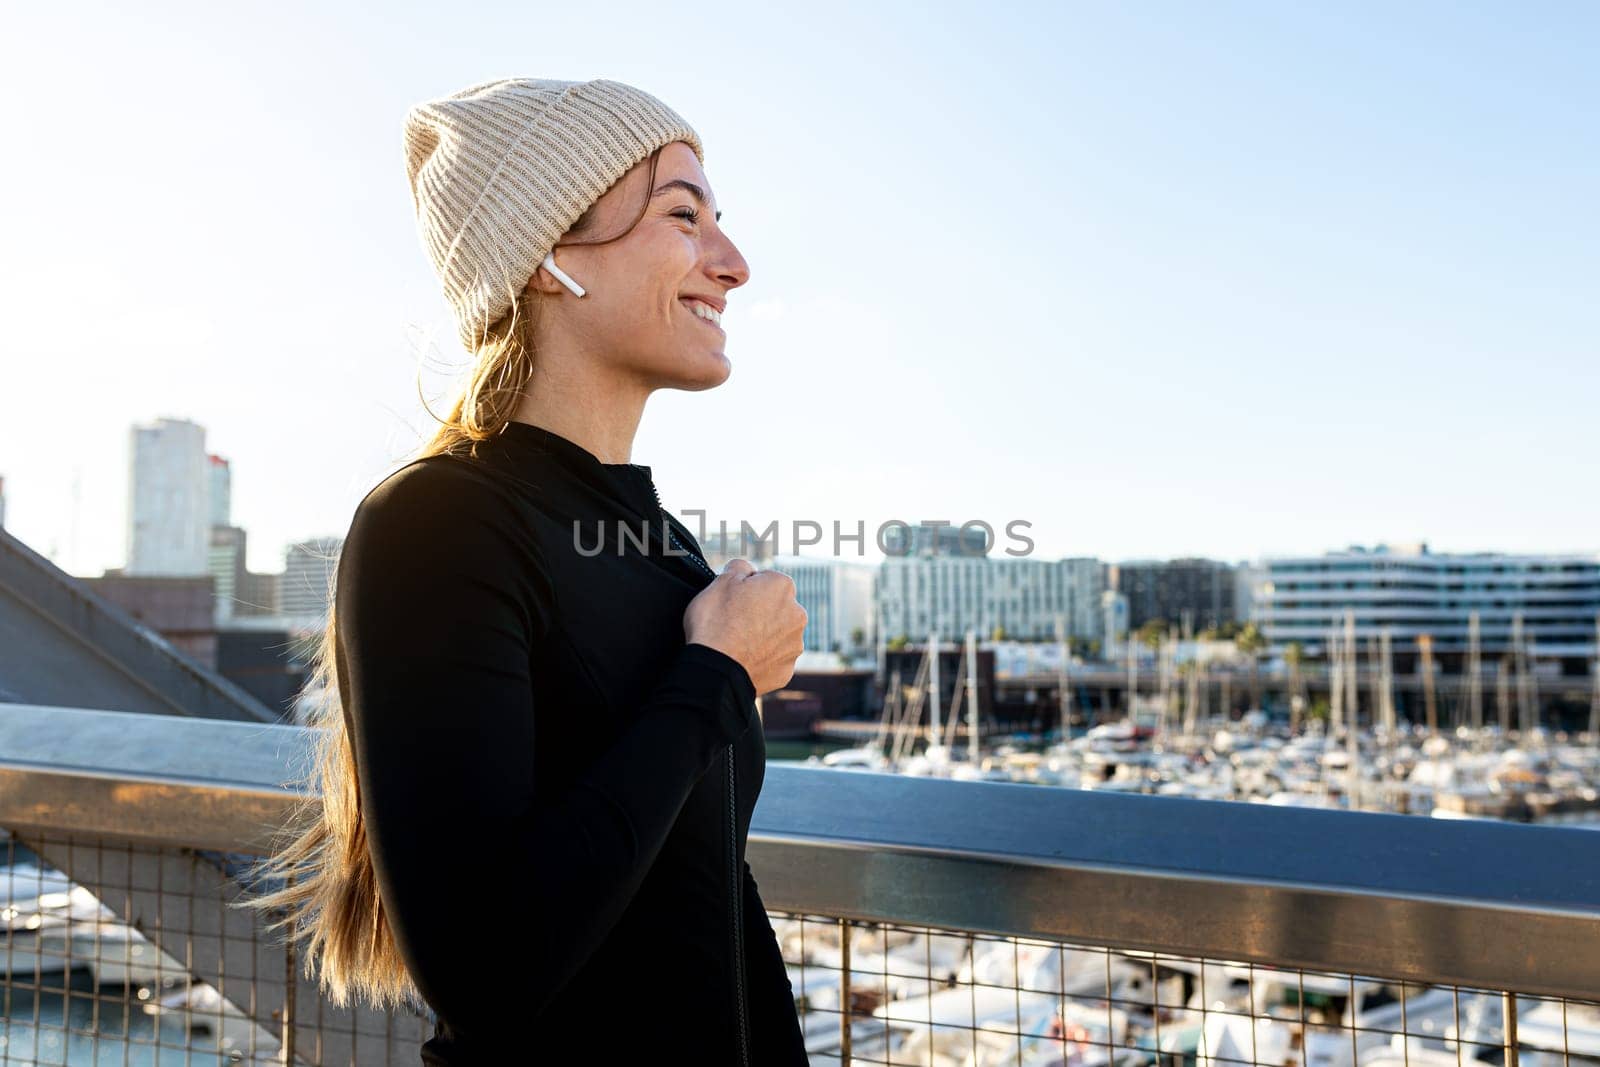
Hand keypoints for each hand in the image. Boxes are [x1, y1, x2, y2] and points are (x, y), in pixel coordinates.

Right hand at [683, 559, 806, 695]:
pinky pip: (774, 659)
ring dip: (763, 636)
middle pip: (775, 607)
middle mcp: (797, 614)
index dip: (745, 589)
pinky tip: (744, 660)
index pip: (765, 580)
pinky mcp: (786, 670)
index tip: (731, 601)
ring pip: (777, 634)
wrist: (715, 671)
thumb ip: (738, 567)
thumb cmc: (715, 622)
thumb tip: (745, 569)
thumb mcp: (720, 581)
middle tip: (732, 622)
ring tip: (737, 644)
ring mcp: (794, 645)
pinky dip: (762, 659)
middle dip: (759, 612)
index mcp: (782, 587)